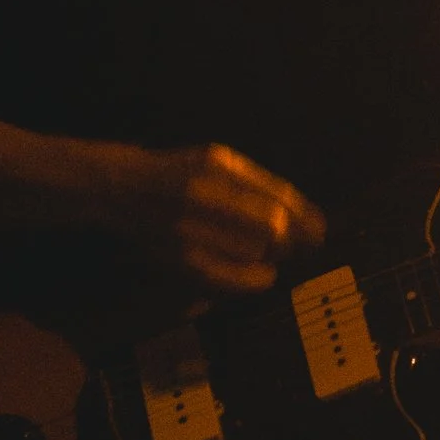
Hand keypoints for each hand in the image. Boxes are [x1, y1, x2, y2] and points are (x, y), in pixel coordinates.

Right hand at [127, 144, 325, 294]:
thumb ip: (256, 182)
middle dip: (292, 241)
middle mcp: (204, 194)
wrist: (120, 188)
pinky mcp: (179, 257)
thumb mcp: (215, 160)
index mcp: (218, 165)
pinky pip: (229, 277)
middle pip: (270, 228)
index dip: (305, 219)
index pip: (277, 197)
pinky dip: (253, 279)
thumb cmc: (178, 173)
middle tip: (300, 246)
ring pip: (254, 253)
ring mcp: (190, 228)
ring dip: (273, 258)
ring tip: (276, 256)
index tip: (319, 231)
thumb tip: (303, 213)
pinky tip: (262, 275)